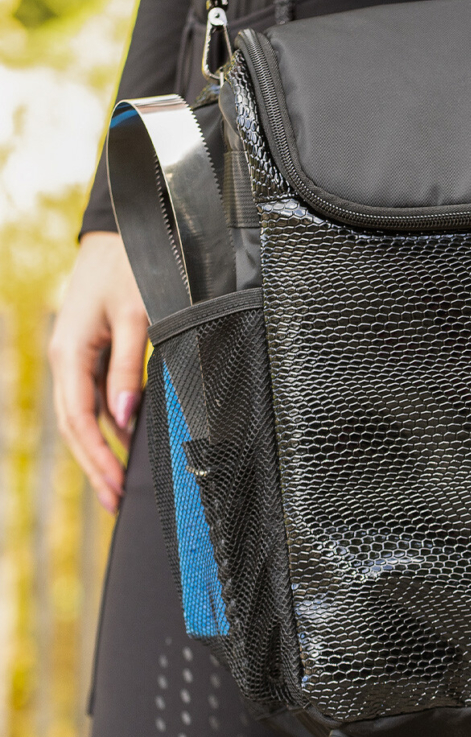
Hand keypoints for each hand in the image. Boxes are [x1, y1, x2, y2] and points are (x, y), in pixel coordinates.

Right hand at [49, 232, 148, 512]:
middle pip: (75, 426)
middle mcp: (66, 359)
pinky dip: (105, 423)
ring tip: (118, 483)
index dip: (98, 459)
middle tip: (116, 502)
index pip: (80, 421)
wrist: (120, 234)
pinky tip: (123, 441)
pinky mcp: (87, 352)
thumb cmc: (131, 270)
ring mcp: (74, 356)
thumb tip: (122, 419)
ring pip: (81, 415)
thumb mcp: (137, 319)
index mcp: (71, 354)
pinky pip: (91, 397)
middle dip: (95, 466)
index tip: (115, 489)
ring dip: (99, 449)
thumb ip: (128, 370)